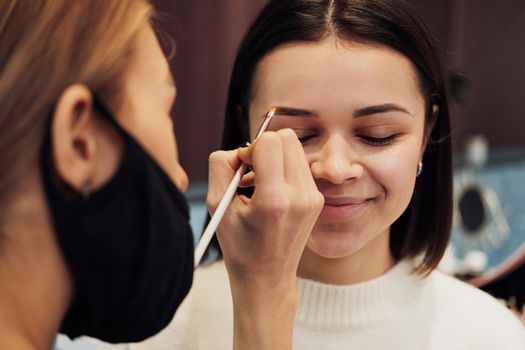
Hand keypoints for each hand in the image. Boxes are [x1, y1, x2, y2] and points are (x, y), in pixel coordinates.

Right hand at [207, 129, 323, 348]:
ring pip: (295, 148)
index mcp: (274, 199)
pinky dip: (282, 168)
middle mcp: (300, 195)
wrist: (267, 278)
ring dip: (274, 156)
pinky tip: (269, 189)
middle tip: (249, 169)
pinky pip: (299, 165)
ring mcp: (313, 197)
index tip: (240, 168)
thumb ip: (221, 166)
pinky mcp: (317, 199)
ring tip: (258, 180)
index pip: (269, 142)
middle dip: (263, 146)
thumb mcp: (218, 206)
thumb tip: (237, 150)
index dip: (249, 148)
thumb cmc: (239, 245)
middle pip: (286, 138)